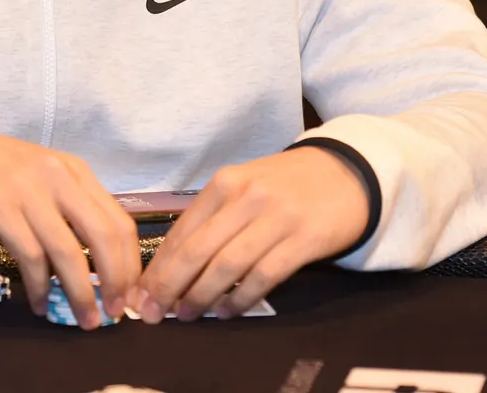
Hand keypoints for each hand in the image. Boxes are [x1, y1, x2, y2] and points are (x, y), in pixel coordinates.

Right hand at [0, 124, 139, 329]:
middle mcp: (59, 178)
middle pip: (103, 236)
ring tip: (84, 319)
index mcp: (76, 172)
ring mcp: (29, 192)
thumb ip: (71, 208)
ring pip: (68, 252)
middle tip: (114, 312)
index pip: (120, 221)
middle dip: (115, 280)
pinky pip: (30, 256)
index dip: (131, 263)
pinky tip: (40, 304)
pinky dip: (39, 286)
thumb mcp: (45, 177)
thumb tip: (100, 262)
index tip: (129, 293)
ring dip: (80, 293)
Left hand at [136, 147, 367, 322]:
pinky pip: (264, 276)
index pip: (182, 231)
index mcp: (225, 183)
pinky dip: (241, 299)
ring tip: (187, 315)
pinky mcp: (304, 239)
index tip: (141, 294)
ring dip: (202, 296)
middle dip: (170, 286)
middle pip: (197, 251)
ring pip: (227, 266)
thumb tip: (172, 264)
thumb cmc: (286, 185)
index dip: (158, 267)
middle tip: (155, 313)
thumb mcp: (244, 187)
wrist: (346, 171)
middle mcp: (246, 197)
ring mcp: (276, 217)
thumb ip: (213, 219)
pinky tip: (228, 312)